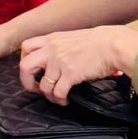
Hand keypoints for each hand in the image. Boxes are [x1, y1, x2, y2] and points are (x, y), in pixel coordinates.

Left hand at [18, 27, 137, 104]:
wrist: (113, 44)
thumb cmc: (98, 41)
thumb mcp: (72, 38)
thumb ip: (60, 46)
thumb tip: (55, 60)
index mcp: (51, 39)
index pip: (26, 47)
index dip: (24, 60)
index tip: (32, 70)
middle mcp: (51, 49)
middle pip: (25, 66)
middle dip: (26, 81)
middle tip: (35, 88)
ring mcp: (59, 62)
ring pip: (43, 85)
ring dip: (48, 95)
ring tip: (56, 97)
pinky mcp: (70, 74)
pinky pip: (57, 92)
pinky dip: (59, 99)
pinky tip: (65, 100)